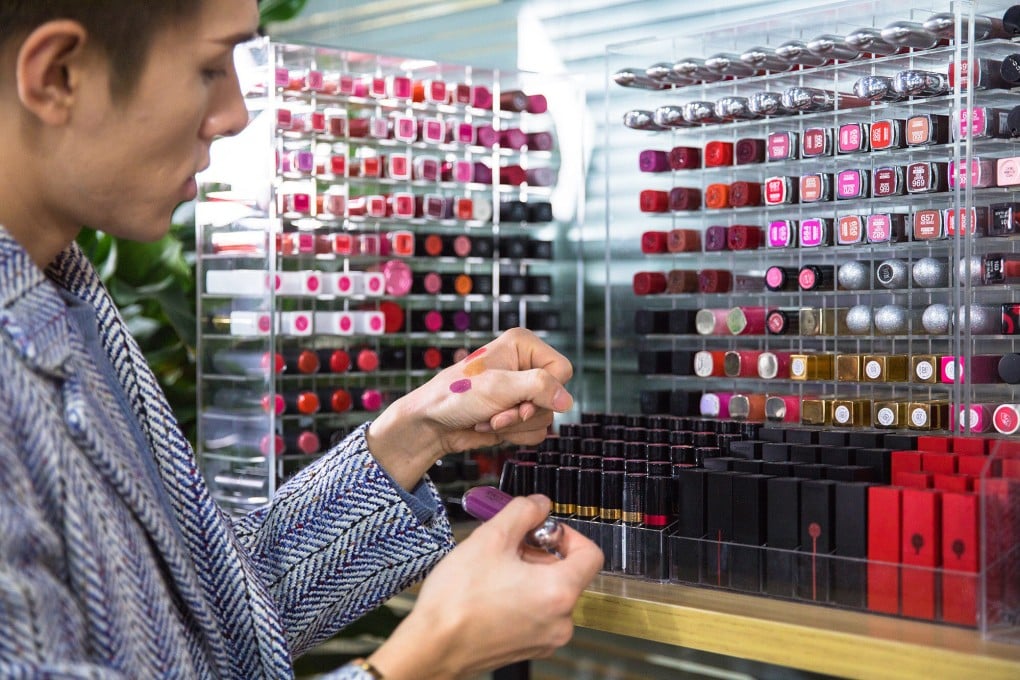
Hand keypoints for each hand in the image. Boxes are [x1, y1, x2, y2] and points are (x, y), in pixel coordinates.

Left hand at [366, 328, 572, 488]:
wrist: (431, 423)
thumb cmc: (455, 395)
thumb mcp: (499, 387)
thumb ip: (538, 388)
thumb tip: (567, 400)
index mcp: (523, 345)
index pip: (562, 370)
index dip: (545, 391)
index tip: (518, 400)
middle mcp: (526, 366)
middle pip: (555, 398)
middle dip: (523, 412)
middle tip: (496, 412)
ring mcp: (523, 392)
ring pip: (546, 418)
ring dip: (516, 425)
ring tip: (488, 417)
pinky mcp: (518, 414)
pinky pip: (536, 431)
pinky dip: (513, 434)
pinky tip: (490, 425)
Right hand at [366, 495, 603, 678]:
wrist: (431, 646)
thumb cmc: (457, 600)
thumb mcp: (490, 538)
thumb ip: (522, 512)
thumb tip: (540, 504)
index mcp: (559, 592)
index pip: (592, 554)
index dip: (568, 533)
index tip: (544, 530)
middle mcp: (561, 621)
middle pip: (569, 573)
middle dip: (541, 553)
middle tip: (510, 545)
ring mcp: (546, 639)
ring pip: (551, 593)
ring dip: (530, 574)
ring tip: (496, 569)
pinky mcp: (529, 648)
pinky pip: (538, 613)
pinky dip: (523, 596)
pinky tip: (493, 590)